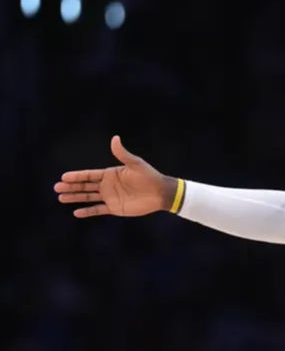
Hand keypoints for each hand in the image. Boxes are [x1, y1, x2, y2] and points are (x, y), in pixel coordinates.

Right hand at [54, 135, 173, 217]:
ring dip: (75, 198)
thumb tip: (115, 138)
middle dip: (71, 187)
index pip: (89, 175)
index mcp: (111, 174)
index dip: (76, 176)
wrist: (160, 193)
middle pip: (85, 186)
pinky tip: (76, 212)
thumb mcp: (135, 164)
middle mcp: (108, 185)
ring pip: (89, 197)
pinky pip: (98, 210)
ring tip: (61, 198)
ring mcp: (110, 197)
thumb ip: (122, 153)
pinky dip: (88, 211)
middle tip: (56, 188)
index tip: (64, 177)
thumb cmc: (149, 176)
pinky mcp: (115, 208)